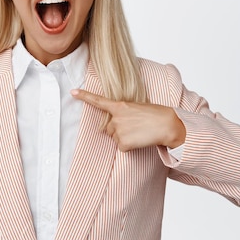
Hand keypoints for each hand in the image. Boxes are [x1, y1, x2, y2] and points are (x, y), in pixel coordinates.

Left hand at [71, 89, 185, 151]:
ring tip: (140, 132)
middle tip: (135, 127)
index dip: (84, 96)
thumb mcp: (137, 107)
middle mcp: (116, 117)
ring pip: (116, 138)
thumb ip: (124, 112)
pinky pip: (122, 147)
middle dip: (119, 129)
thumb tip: (117, 124)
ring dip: (125, 138)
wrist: (167, 125)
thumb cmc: (156, 115)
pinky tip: (140, 140)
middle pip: (109, 128)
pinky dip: (130, 147)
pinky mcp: (122, 143)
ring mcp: (118, 130)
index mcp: (120, 105)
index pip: (98, 101)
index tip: (73, 92)